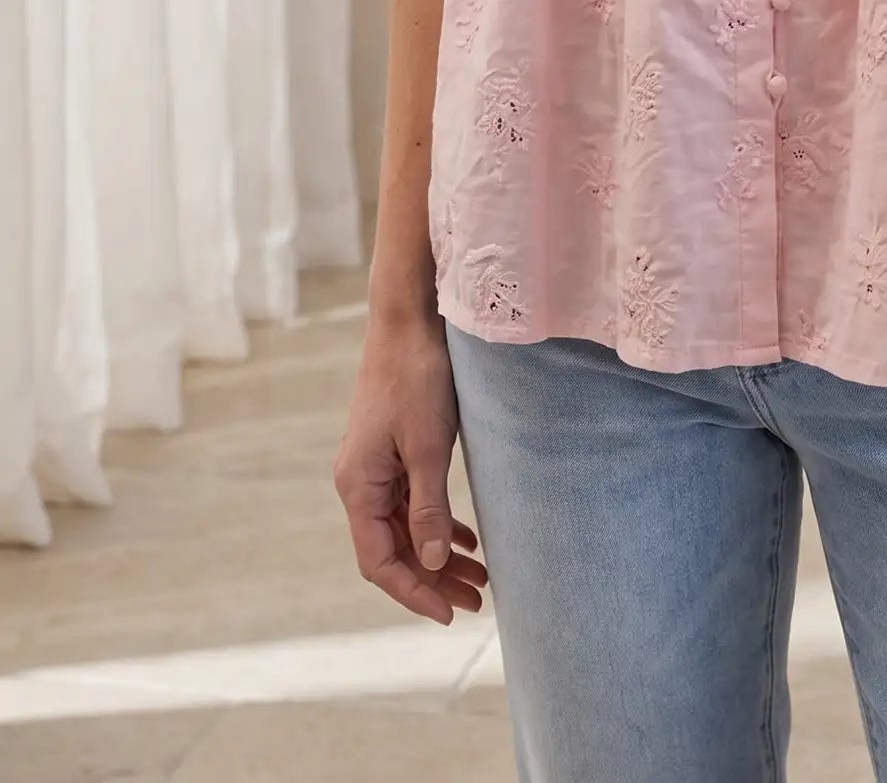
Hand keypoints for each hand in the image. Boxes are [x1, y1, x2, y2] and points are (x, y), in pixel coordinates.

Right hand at [333, 310, 489, 623]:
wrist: (409, 320)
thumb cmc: (417, 377)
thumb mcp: (428, 446)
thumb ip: (429, 507)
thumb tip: (431, 563)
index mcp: (358, 487)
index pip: (379, 562)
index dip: (413, 593)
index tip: (450, 614)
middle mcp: (360, 483)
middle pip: (393, 550)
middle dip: (432, 580)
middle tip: (476, 600)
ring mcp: (374, 468)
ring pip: (405, 528)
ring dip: (438, 555)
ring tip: (479, 577)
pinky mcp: (392, 452)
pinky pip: (410, 503)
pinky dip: (436, 524)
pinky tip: (465, 539)